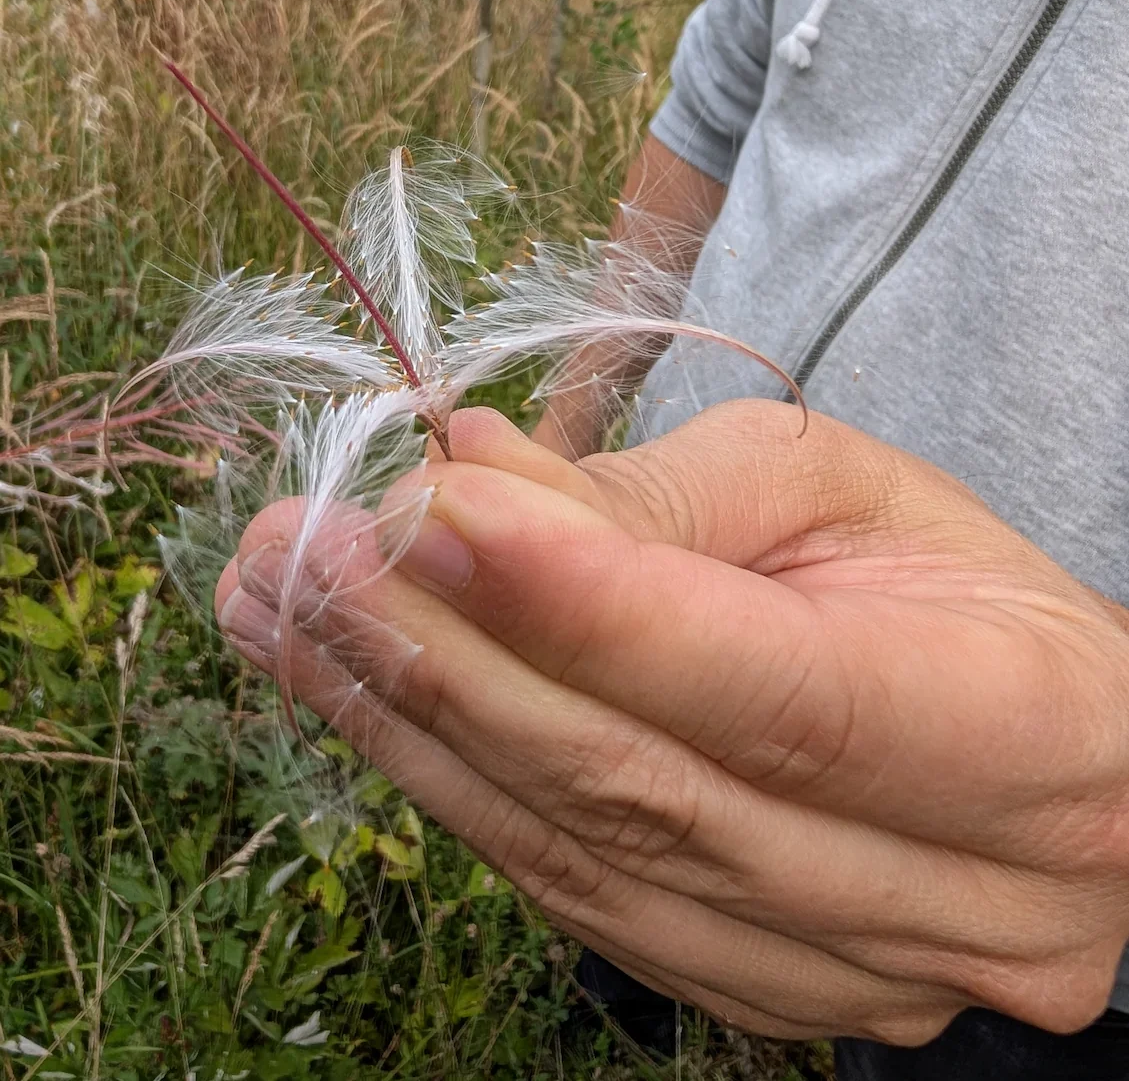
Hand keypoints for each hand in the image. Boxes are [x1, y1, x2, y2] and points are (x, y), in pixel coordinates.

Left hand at [214, 401, 1128, 1043]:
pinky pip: (563, 896)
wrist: (1039, 753)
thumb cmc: (950, 592)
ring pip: (581, 860)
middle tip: (305, 547)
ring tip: (281, 606)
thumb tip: (466, 468)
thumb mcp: (848, 490)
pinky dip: (447, 783)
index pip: (777, 697)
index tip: (428, 513)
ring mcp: (832, 972)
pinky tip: (353, 691)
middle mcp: (942, 900)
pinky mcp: (738, 985)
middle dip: (450, 658)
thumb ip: (661, 492)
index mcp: (1020, 738)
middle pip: (648, 792)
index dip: (589, 609)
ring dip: (407, 721)